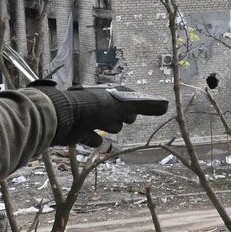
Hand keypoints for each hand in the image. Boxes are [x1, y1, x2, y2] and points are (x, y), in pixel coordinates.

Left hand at [41, 85, 169, 147]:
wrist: (64, 116)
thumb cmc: (94, 106)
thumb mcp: (123, 104)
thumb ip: (145, 105)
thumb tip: (166, 105)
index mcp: (110, 93)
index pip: (130, 99)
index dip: (133, 107)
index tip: (133, 112)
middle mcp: (101, 103)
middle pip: (121, 115)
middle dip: (119, 119)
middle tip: (114, 117)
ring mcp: (91, 117)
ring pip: (109, 126)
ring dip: (107, 127)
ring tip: (98, 125)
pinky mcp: (82, 130)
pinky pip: (94, 138)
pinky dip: (94, 139)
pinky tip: (93, 138)